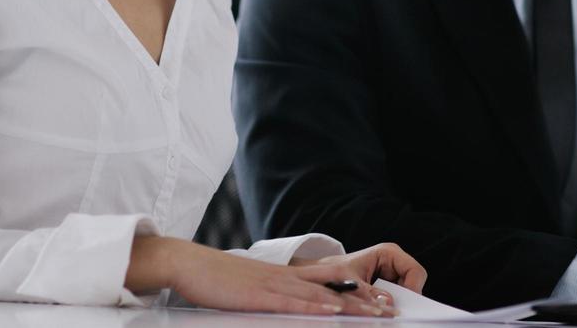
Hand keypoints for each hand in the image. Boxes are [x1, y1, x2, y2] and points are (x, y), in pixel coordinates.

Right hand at [127, 236, 398, 316]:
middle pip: (332, 288)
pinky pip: (292, 302)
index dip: (355, 293)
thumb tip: (282, 309)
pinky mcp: (258, 296)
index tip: (379, 301)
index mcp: (281, 276)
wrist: (186, 263)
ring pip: (320, 295)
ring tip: (375, 313)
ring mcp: (272, 286)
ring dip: (350, 305)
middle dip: (363, 300)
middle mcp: (283, 278)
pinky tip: (332, 312)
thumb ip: (268, 296)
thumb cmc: (214, 280)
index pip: (326, 283)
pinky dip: (315, 307)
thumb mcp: (248, 288)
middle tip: (390, 310)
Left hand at [292, 242, 427, 305]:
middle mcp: (393, 264)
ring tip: (386, 313)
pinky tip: (381, 312)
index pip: (415, 271)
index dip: (414, 289)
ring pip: (406, 295)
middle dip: (406, 300)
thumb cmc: (334, 270)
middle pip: (413, 285)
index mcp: (389, 253)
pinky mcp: (386, 289)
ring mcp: (391, 277)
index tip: (404, 306)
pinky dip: (390, 308)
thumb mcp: (350, 282)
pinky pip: (396, 301)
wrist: (321, 274)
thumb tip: (387, 304)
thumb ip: (369, 292)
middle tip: (396, 314)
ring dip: (397, 306)